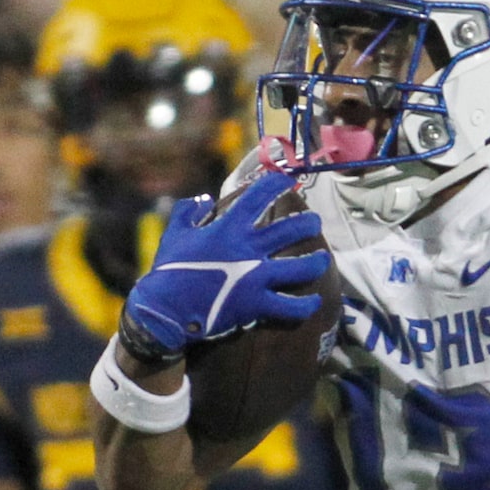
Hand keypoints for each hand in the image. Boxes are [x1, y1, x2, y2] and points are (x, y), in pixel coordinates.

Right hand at [121, 169, 331, 359]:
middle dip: (308, 223)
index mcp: (229, 229)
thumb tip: (203, 200)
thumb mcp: (174, 234)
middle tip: (314, 223)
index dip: (276, 184)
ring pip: (301, 268)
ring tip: (323, 259)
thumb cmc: (169, 270)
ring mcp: (256, 278)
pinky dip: (306, 305)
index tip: (287, 179)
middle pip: (292, 230)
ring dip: (316, 262)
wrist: (166, 309)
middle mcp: (248, 249)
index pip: (259, 196)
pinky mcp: (257, 305)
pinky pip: (291, 307)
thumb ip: (188, 212)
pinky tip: (314, 301)